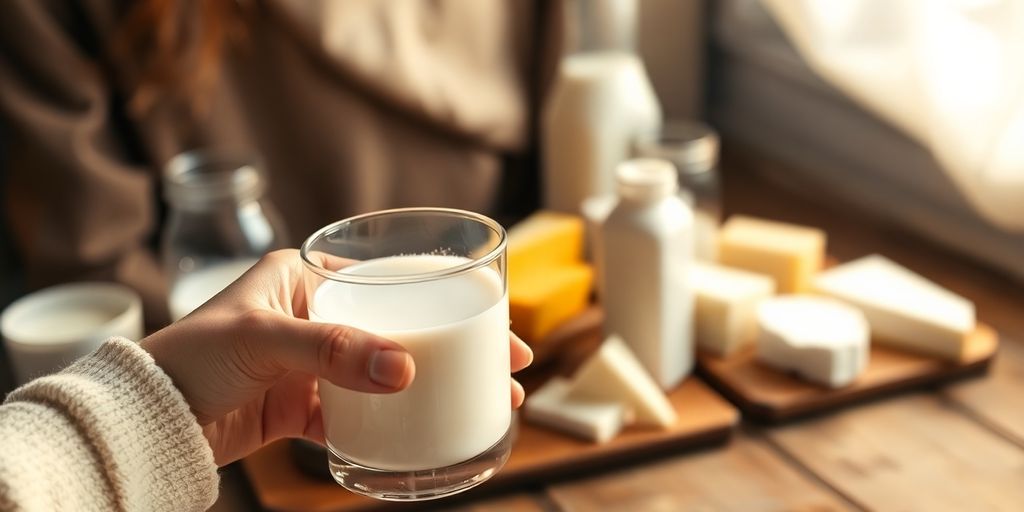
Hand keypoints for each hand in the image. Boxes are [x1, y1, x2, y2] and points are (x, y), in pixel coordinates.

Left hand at [141, 249, 532, 465]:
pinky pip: (359, 414)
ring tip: (483, 402)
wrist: (148, 416)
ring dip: (433, 386)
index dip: (447, 296)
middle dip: (456, 346)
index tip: (492, 317)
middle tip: (507, 364)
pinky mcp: (304, 406)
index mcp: (307, 277)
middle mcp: (316, 315)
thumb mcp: (264, 339)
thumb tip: (405, 370)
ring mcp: (314, 364)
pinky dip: (389, 425)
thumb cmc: (193, 354)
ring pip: (388, 371)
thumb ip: (332, 352)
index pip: (393, 278)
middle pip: (404, 326)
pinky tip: (424, 434)